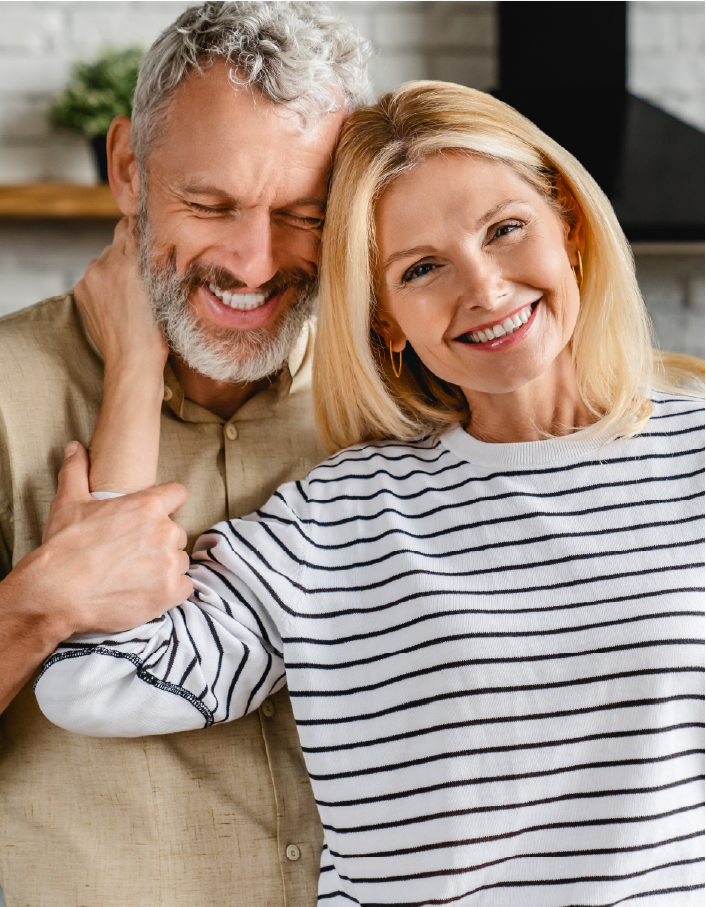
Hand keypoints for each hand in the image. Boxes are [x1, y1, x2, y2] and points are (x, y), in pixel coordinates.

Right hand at [41, 442, 192, 636]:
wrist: (55, 593)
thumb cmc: (63, 546)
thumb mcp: (68, 502)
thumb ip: (76, 471)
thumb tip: (75, 446)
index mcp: (148, 505)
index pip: (178, 494)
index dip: (167, 505)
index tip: (154, 517)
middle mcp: (164, 531)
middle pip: (177, 532)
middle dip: (161, 541)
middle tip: (134, 553)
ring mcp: (169, 563)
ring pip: (180, 560)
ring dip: (165, 566)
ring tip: (136, 574)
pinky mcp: (171, 592)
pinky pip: (185, 587)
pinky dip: (170, 591)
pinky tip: (146, 592)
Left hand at [74, 217, 167, 369]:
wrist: (132, 361)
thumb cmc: (156, 331)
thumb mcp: (163, 290)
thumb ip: (154, 261)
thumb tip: (149, 240)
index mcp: (129, 261)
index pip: (130, 225)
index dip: (140, 228)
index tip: (147, 232)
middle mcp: (105, 264)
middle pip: (116, 241)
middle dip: (128, 251)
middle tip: (142, 270)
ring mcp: (89, 278)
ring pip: (104, 260)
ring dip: (115, 268)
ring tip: (129, 291)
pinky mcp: (80, 291)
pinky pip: (93, 277)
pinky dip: (103, 284)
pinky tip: (116, 302)